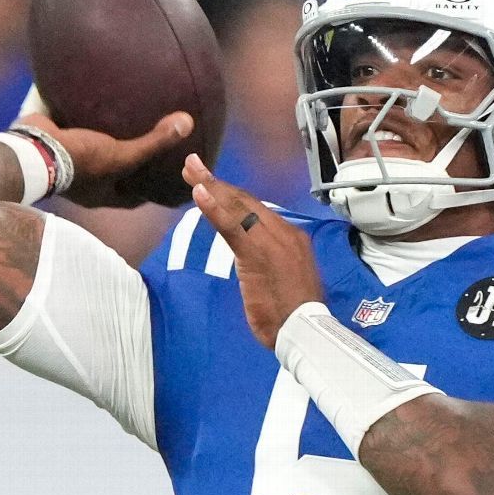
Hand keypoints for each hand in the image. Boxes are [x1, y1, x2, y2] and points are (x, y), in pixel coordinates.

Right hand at [14, 87, 192, 207]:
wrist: (33, 150)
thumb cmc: (81, 162)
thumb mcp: (122, 155)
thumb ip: (154, 142)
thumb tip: (188, 123)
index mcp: (102, 194)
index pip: (134, 198)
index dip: (151, 190)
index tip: (167, 179)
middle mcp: (86, 183)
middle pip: (115, 176)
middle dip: (130, 165)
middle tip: (151, 148)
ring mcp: (69, 163)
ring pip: (95, 153)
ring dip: (108, 141)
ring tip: (127, 124)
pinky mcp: (58, 142)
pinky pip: (77, 132)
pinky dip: (86, 121)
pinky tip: (98, 104)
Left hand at [182, 153, 323, 347]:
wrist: (304, 330)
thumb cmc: (294, 314)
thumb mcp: (285, 280)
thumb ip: (272, 263)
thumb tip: (257, 259)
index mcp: (291, 237)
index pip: (257, 209)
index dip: (232, 193)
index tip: (212, 182)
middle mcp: (283, 232)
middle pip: (245, 201)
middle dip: (216, 182)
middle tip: (192, 164)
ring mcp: (270, 241)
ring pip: (237, 207)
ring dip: (211, 186)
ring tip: (190, 170)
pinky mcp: (256, 254)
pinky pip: (231, 226)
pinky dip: (213, 208)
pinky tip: (198, 192)